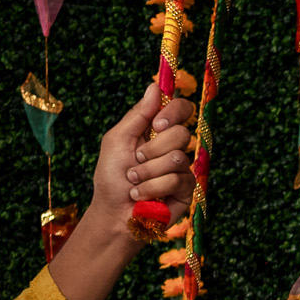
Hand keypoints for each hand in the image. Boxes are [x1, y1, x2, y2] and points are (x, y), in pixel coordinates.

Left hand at [89, 81, 197, 227]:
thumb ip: (137, 114)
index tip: (156, 125)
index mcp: (157, 131)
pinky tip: (142, 196)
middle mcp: (173, 147)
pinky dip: (154, 187)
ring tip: (134, 182)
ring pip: (178, 158)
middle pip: (181, 133)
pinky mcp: (187, 190)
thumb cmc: (111, 176)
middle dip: (152, 149)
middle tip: (136, 160)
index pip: (182, 109)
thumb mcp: (117, 139)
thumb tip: (155, 86)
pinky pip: (178, 180)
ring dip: (148, 171)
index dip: (174, 112)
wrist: (114, 212)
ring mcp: (182, 169)